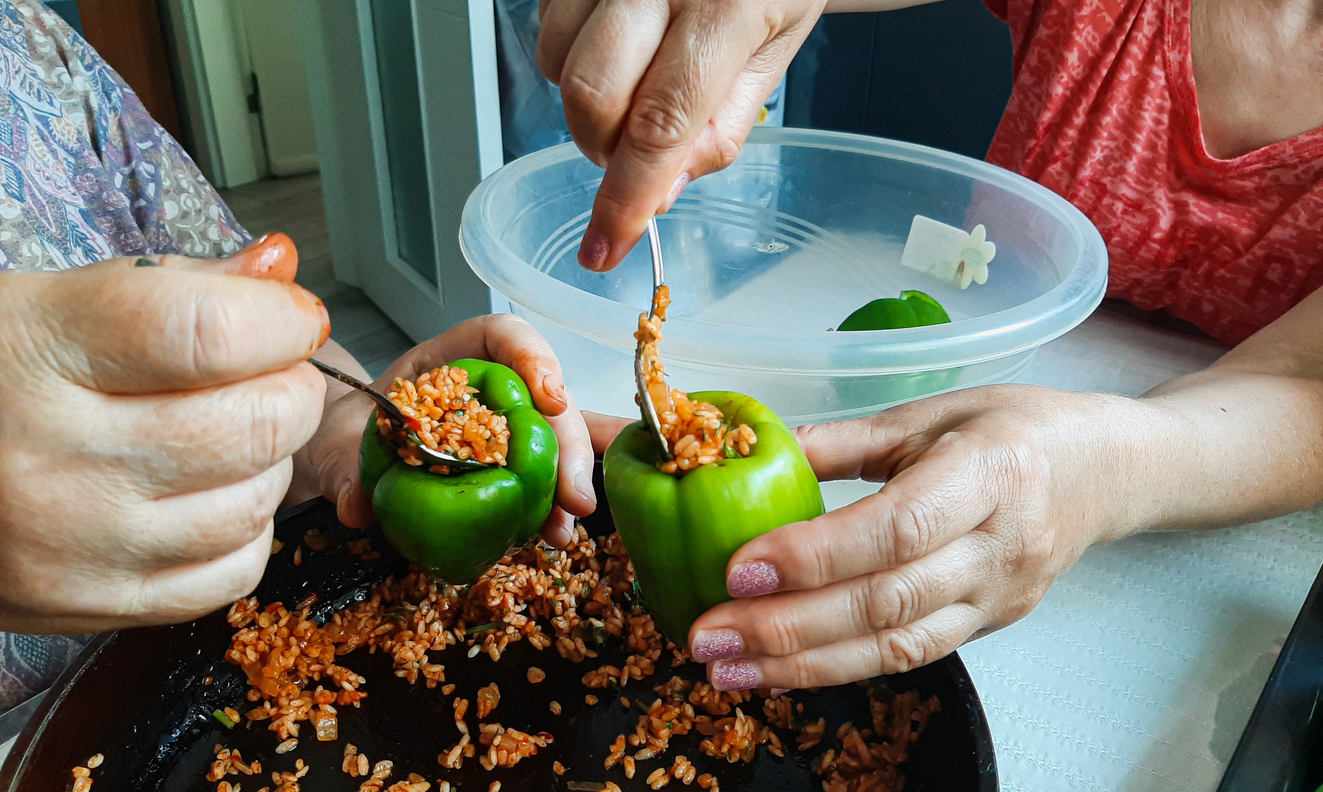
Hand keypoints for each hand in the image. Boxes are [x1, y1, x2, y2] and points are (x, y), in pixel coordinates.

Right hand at [0, 235, 330, 632]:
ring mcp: (73, 545)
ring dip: (271, 461)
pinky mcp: (90, 607)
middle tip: (268, 375)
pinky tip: (205, 497)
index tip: (291, 317)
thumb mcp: (54, 301)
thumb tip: (281, 271)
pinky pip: (233, 570)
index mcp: (36, 351)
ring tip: (226, 434)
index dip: (279, 320)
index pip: (206, 332)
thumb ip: (179, 286)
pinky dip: (245, 529)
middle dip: (290, 388)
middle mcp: (51, 457)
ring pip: (256, 500)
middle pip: (253, 423)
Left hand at [309, 314, 598, 548]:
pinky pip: (541, 474)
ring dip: (569, 480)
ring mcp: (501, 425)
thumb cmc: (345, 433)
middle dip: (567, 442)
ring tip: (565, 528)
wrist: (343, 460)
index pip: (500, 336)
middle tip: (573, 494)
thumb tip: (354, 504)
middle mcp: (486, 387)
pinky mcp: (506, 462)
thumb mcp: (332, 446)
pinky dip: (553, 503)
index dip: (531, 355)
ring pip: (554, 436)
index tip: (549, 396)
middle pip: (544, 395)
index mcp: (447, 359)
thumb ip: (341, 468)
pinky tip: (557, 532)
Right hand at [538, 0, 826, 271]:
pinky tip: (619, 45)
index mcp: (727, 4)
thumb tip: (660, 194)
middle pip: (591, 96)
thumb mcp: (773, 54)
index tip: (606, 246)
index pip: (659, 124)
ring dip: (587, 103)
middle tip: (637, 153)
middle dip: (603, 149)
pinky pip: (547, 27)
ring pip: (558, 64)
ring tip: (636, 82)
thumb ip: (719, 129)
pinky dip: (573, 57)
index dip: (627, 197)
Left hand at [684, 385, 1165, 689]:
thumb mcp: (933, 413)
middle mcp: (1000, 545)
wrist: (1110, 471)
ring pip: (897, 647)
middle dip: (789, 627)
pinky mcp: (991, 627)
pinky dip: (842, 668)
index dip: (815, 554)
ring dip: (804, 666)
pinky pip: (911, 657)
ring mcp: (999, 597)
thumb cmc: (1018, 427)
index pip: (895, 527)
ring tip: (728, 669)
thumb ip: (844, 439)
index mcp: (989, 471)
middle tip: (708, 634)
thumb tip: (754, 448)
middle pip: (889, 601)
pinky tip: (781, 672)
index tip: (739, 567)